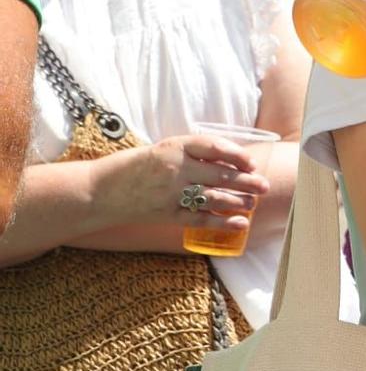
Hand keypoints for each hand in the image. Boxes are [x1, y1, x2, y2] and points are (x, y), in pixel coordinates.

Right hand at [88, 132, 268, 234]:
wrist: (97, 190)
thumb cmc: (131, 167)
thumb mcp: (161, 150)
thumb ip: (190, 153)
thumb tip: (226, 160)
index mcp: (174, 146)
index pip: (215, 147)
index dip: (238, 155)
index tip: (251, 162)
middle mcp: (175, 168)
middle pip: (220, 174)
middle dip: (247, 181)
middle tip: (264, 186)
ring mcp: (171, 193)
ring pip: (214, 197)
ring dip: (238, 201)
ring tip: (253, 203)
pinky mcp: (165, 214)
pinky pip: (199, 219)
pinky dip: (221, 221)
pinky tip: (239, 224)